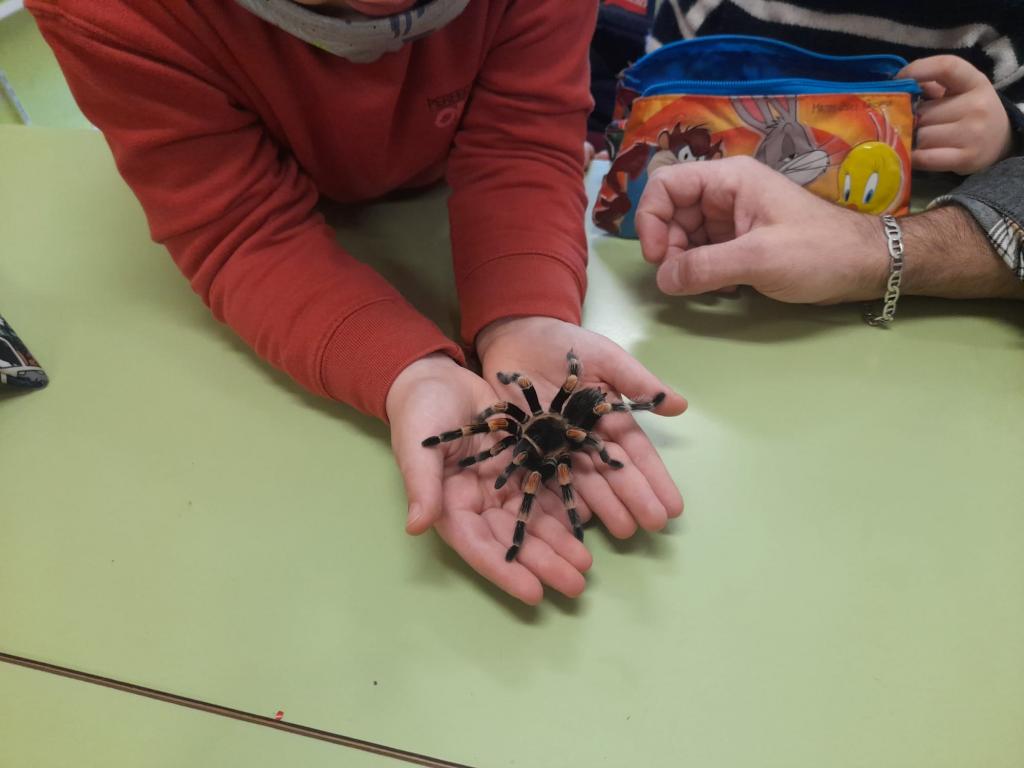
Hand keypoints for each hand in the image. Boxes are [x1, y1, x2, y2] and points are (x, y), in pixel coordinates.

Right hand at [386, 354, 591, 604]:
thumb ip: (421, 485)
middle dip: (545, 564)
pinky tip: (590, 524)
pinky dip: (566, 510)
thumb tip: (416, 526)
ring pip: (535, 522)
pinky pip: (547, 493)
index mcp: (451, 507)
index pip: (480, 547)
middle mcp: (479, 504)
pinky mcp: (522, 465)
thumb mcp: (417, 447)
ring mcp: (503, 487)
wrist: (436, 377)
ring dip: (560, 544)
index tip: (534, 593)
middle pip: (515, 541)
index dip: (506, 572)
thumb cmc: (419, 412)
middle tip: (577, 584)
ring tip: (588, 564)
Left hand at [475, 317, 686, 540]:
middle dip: (634, 498)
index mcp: (609, 418)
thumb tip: (680, 405)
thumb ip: (636, 380)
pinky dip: (561, 497)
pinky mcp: (530, 448)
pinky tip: (580, 519)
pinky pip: (546, 475)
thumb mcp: (606, 357)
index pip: (636, 452)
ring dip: (605, 506)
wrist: (516, 334)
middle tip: (652, 525)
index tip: (673, 505)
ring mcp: (558, 446)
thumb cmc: (565, 343)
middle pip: (613, 472)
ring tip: (624, 530)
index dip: (654, 478)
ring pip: (585, 480)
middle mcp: (586, 438)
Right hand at [636, 157, 888, 302]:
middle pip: (671, 213)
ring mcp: (733, 217)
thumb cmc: (819, 252)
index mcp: (729, 179)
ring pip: (685, 236)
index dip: (651, 219)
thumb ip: (705, 267)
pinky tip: (723, 287)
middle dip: (668, 247)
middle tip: (680, 279)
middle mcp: (726, 193)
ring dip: (685, 263)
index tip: (656, 257)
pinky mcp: (741, 241)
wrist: (866, 266)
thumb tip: (662, 280)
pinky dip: (703, 272)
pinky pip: (704, 253)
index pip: (666, 185)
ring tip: (705, 285)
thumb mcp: (758, 259)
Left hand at [898, 56, 1013, 173]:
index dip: (917, 70)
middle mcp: (977, 106)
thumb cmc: (971, 114)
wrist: (1001, 142)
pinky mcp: (965, 158)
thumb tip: (900, 87)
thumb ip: (934, 86)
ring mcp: (973, 133)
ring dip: (914, 139)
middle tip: (915, 123)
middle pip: (923, 112)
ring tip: (920, 139)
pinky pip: (924, 158)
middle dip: (913, 119)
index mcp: (975, 82)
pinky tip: (915, 154)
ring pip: (921, 135)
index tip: (898, 79)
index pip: (946, 66)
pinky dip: (913, 157)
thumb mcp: (961, 92)